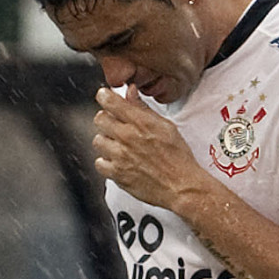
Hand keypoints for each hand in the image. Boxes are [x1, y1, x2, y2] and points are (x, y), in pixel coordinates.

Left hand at [93, 85, 203, 209]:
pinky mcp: (116, 174)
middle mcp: (127, 137)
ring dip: (106, 141)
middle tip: (115, 125)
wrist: (180, 186)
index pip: (110, 102)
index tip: (105, 97)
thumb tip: (130, 92)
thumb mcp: (165, 126)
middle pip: (99, 119)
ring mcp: (120, 156)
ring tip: (119, 146)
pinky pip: (99, 163)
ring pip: (97, 140)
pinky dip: (106, 162)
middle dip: (106, 119)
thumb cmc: (177, 157)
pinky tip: (117, 161)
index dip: (104, 97)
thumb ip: (143, 108)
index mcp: (141, 122)